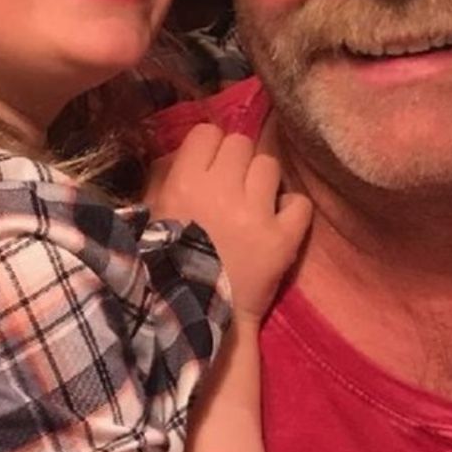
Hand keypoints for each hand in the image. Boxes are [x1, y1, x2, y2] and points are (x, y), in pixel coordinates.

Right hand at [147, 123, 311, 322]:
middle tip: (231, 187)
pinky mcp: (283, 239)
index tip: (208, 167)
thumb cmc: (164, 264)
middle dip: (236, 163)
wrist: (192, 319)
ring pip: (269, 165)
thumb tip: (188, 150)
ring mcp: (255, 213)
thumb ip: (165, 177)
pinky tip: (277, 223)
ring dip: (262, 182)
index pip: (208, 133)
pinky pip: (300, 203)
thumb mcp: (151, 214)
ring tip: (254, 205)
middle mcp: (221, 189)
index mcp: (184, 182)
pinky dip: (291, 211)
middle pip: (241, 143)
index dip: (209, 148)